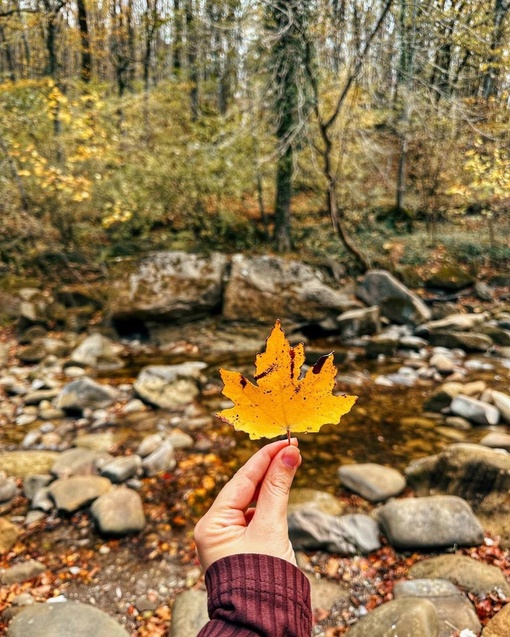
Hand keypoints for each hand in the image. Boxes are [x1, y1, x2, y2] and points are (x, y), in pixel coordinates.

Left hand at [194, 438, 301, 570]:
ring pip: (251, 501)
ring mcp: (227, 538)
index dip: (264, 458)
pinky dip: (269, 503)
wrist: (264, 624)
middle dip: (268, 469)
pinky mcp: (241, 547)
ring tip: (290, 464)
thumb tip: (290, 454)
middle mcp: (214, 529)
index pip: (241, 480)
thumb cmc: (264, 579)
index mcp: (211, 524)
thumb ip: (279, 488)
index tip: (286, 441)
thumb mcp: (272, 528)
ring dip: (271, 484)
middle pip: (244, 488)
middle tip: (292, 449)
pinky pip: (254, 516)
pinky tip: (282, 491)